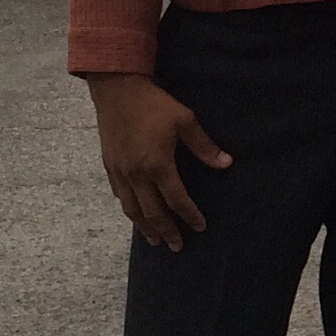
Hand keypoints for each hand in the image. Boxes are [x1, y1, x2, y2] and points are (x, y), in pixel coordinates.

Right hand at [87, 73, 232, 250]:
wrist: (117, 89)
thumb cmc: (154, 104)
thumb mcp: (184, 120)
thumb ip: (204, 146)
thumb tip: (226, 164)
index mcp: (157, 165)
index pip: (176, 200)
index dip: (189, 216)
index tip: (199, 227)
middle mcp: (137, 175)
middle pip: (152, 213)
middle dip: (167, 231)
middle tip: (177, 246)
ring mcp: (120, 172)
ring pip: (132, 209)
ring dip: (145, 227)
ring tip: (155, 240)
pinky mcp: (109, 166)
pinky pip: (119, 195)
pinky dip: (129, 209)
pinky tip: (135, 214)